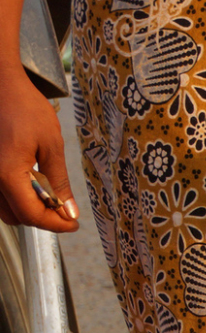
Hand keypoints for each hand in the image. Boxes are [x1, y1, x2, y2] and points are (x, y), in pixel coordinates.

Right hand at [0, 67, 76, 232]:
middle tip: (65, 210)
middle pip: (15, 217)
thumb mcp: (51, 144)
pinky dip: (16, 196)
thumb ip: (59, 180)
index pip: (31, 215)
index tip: (73, 223)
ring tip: (51, 195)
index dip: (56, 225)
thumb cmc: (24, 107)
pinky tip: (32, 184)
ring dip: (28, 209)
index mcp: (6, 173)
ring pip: (4, 209)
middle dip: (42, 219)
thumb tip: (68, 210)